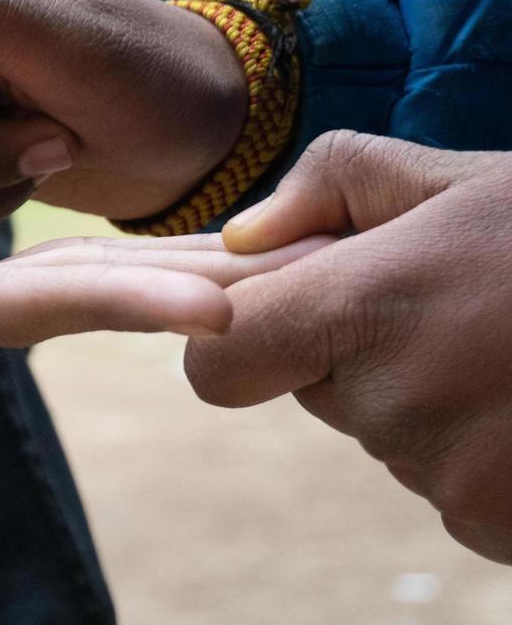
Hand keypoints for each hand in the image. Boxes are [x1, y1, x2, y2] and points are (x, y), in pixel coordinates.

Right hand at [0, 197, 325, 460]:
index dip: (113, 306)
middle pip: (49, 308)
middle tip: (270, 275)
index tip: (218, 304)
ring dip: (123, 277)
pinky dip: (55, 263)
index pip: (8, 309)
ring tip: (221, 253)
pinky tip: (92, 243)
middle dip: (156, 293)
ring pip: (30, 291)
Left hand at [186, 131, 511, 562]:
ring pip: (391, 443)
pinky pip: (454, 493)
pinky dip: (487, 458)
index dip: (241, 345)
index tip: (286, 321)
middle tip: (453, 313)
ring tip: (510, 353)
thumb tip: (239, 239)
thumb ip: (334, 183)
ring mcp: (453, 477)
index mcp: (366, 306)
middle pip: (318, 397)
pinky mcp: (501, 525)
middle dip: (360, 356)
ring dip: (433, 406)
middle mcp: (396, 402)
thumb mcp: (461, 177)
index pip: (219, 367)